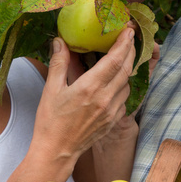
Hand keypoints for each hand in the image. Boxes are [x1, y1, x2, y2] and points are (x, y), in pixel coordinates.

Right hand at [33, 29, 135, 160]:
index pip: (115, 60)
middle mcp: (105, 99)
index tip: (128, 30)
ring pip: (127, 83)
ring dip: (127, 68)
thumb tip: (60, 41)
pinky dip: (123, 86)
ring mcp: (112, 111)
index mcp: (90, 88)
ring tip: (123, 56)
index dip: (124, 43)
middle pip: (126, 69)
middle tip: (130, 36)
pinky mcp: (113, 121)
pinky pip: (125, 98)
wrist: (56, 151)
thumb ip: (59, 62)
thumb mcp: (51, 89)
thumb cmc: (50, 121)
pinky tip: (116, 81)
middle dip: (130, 50)